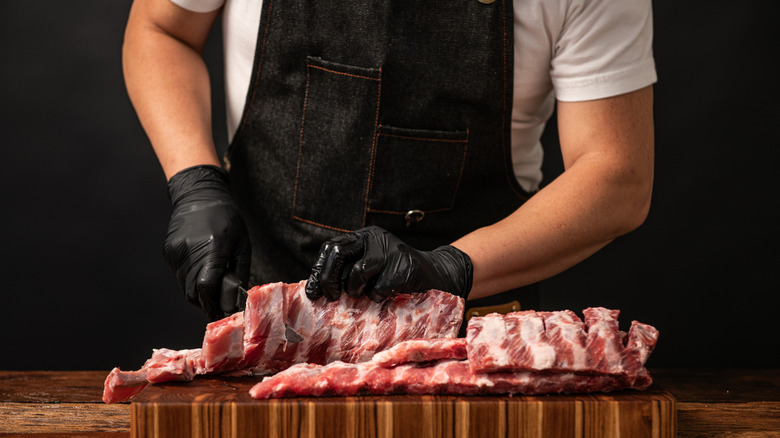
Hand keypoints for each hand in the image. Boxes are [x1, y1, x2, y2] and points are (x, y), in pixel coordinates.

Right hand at [163, 165, 250, 320]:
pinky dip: (190, 277)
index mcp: (213, 247)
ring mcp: (176, 251)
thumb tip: (236, 298)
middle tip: (218, 302)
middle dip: (206, 301)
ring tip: (211, 281)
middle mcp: (190, 250)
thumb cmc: (227, 219)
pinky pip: (179, 274)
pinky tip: (200, 265)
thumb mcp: (242, 243)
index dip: (213, 303)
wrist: (199, 195)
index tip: (221, 312)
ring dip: (198, 291)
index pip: (207, 286)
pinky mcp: (168, 251)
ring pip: (184, 286)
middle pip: (193, 292)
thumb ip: (239, 272)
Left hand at [305, 226, 472, 301]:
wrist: (436, 275)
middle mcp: (374, 237)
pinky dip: (378, 297)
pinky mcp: (403, 265)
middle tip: (332, 297)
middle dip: (329, 279)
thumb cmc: (396, 276)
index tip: (314, 293)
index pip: (331, 248)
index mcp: (363, 237)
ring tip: (365, 295)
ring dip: (357, 290)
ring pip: (358, 271)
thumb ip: (348, 271)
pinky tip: (386, 295)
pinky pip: (379, 288)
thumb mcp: (370, 268)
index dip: (319, 271)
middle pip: (338, 253)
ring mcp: (390, 249)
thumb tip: (315, 290)